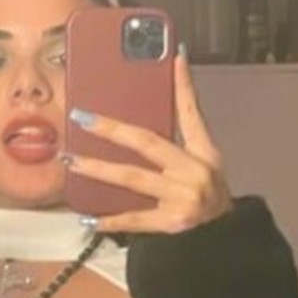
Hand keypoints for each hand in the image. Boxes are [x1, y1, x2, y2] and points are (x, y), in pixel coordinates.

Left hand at [66, 49, 232, 235]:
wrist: (225, 240)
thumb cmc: (208, 196)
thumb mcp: (206, 163)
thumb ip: (182, 136)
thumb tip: (159, 103)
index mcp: (204, 154)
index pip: (192, 113)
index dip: (184, 86)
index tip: (175, 58)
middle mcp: (194, 172)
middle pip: (148, 143)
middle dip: (112, 129)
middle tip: (82, 117)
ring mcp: (182, 198)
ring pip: (133, 178)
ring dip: (99, 169)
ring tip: (72, 161)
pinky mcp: (172, 224)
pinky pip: (135, 219)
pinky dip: (111, 219)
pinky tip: (88, 218)